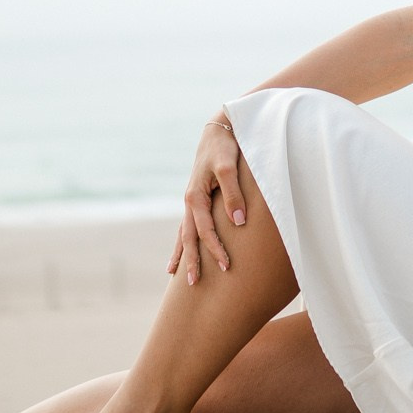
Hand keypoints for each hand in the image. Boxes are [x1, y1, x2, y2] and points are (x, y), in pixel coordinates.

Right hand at [170, 113, 247, 285]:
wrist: (219, 128)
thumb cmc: (225, 147)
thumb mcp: (229, 168)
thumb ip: (233, 194)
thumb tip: (238, 222)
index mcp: (195, 196)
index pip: (204, 230)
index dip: (215, 249)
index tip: (226, 265)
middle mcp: (190, 201)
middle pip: (187, 237)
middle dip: (191, 260)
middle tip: (194, 284)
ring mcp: (191, 200)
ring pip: (183, 232)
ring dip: (181, 253)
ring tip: (174, 275)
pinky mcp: (197, 197)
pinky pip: (187, 224)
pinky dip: (182, 240)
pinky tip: (180, 251)